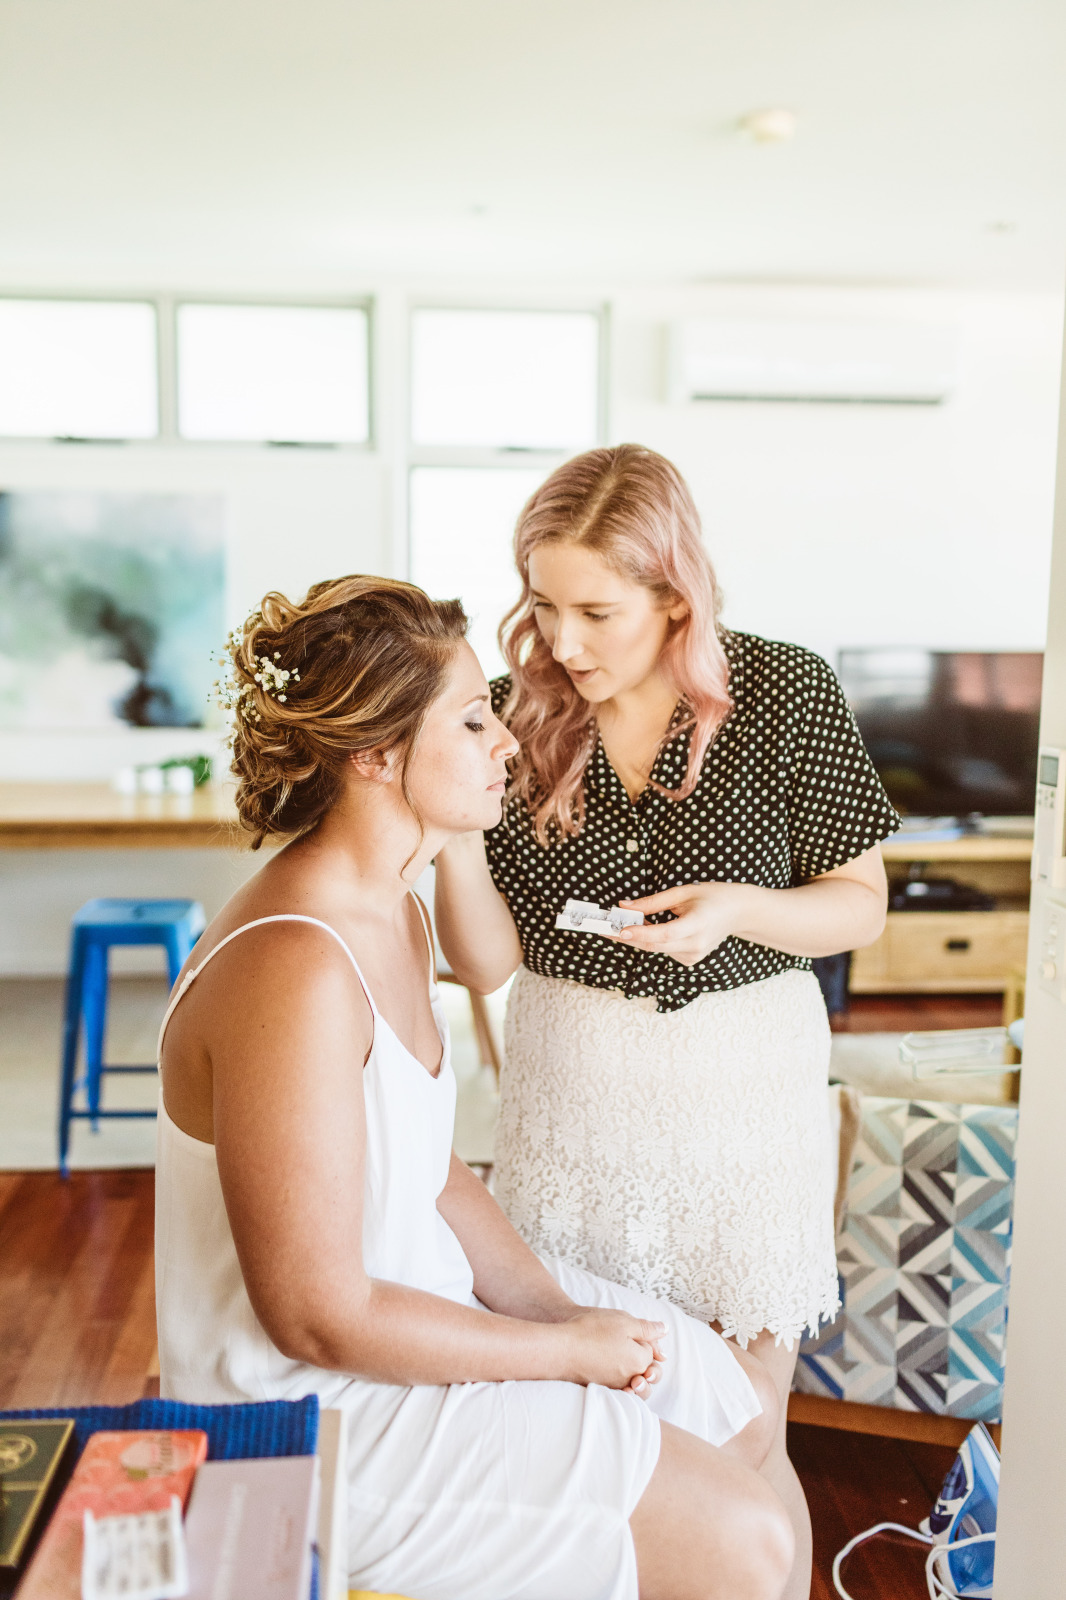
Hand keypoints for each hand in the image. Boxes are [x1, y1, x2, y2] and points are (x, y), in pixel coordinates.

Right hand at [561, 1307, 666, 1395]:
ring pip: (633, 1385)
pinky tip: (609, 1371)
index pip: (651, 1353)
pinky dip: (619, 1383)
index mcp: (639, 1360)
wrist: (560, 1348)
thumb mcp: (623, 1321)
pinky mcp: (601, 1389)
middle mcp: (630, 1378)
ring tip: (622, 1361)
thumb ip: (647, 1327)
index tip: (632, 1332)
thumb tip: (664, 1329)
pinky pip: (618, 1390)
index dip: (645, 1341)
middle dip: (645, 1362)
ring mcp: (615, 1386)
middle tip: (628, 1347)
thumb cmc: (591, 1331)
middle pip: (646, 1374)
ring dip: (634, 1376)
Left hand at [612, 882, 754, 967]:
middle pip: (654, 945)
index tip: (619, 929)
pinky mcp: (691, 960)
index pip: (664, 934)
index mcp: (697, 924)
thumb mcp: (683, 892)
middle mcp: (696, 945)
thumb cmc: (713, 897)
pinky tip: (646, 928)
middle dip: (627, 937)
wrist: (739, 913)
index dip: (640, 933)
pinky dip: (651, 940)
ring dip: (638, 937)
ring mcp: (694, 956)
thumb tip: (624, 906)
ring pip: (656, 949)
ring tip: (623, 922)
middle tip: (604, 927)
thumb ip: (652, 902)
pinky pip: (664, 950)